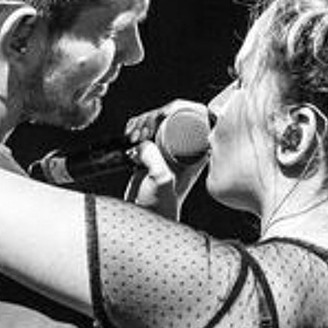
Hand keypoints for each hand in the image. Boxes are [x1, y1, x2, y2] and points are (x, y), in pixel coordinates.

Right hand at [122, 99, 209, 217]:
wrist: (143, 219)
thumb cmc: (158, 206)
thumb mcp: (161, 180)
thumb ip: (154, 159)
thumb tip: (143, 144)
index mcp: (198, 152)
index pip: (197, 114)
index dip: (176, 108)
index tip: (159, 116)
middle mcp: (187, 148)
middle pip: (174, 114)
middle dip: (152, 116)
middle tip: (140, 132)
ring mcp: (170, 150)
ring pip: (158, 120)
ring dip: (142, 122)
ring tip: (133, 138)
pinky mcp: (153, 153)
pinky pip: (146, 130)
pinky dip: (136, 127)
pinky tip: (129, 135)